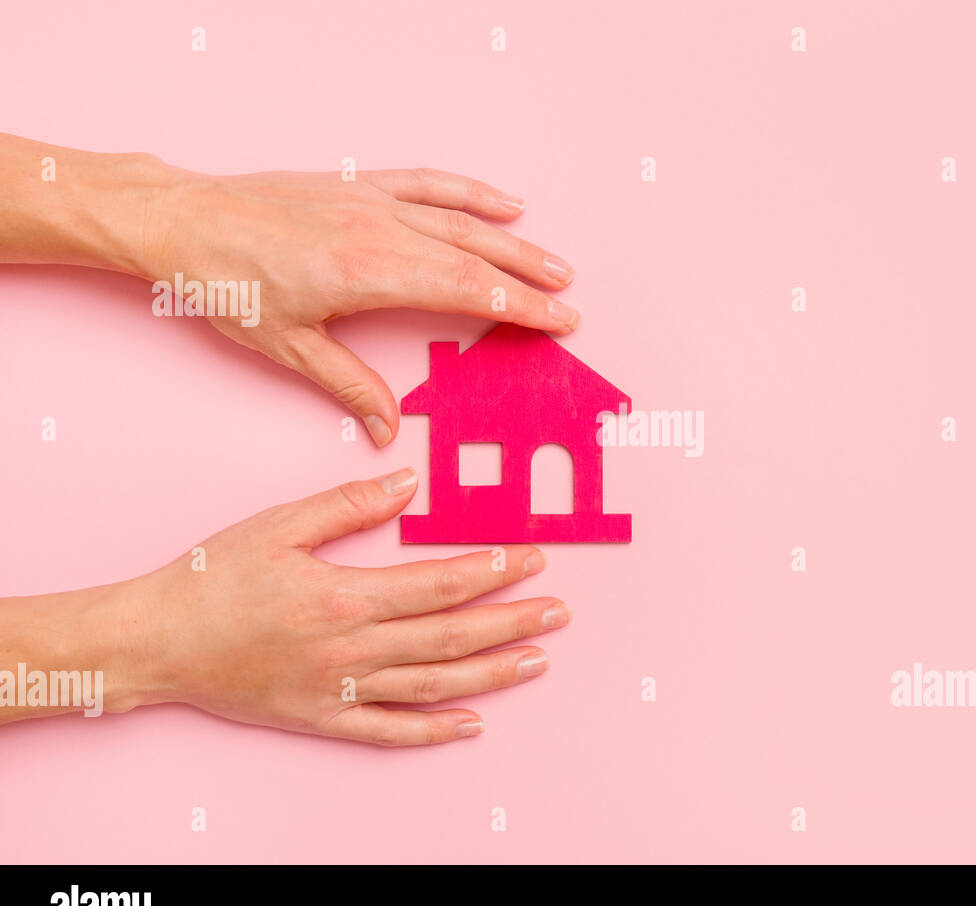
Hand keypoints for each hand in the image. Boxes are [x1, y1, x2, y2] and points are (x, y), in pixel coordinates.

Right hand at [0, 468, 569, 744]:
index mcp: (346, 596)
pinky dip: (434, 731)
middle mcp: (353, 649)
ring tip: (537, 660)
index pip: (441, 584)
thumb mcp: (277, 525)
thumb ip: (347, 505)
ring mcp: (340, 691)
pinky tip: (471, 723)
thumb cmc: (211, 579)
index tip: (532, 558)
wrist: (154, 643)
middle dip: (513, 622)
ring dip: (491, 674)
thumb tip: (407, 483)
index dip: (493, 571)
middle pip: (452, 637)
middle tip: (559, 612)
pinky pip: (389, 732)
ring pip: (434, 685)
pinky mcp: (322, 720)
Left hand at [142, 164, 580, 445]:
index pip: (466, 290)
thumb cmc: (228, 284)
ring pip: (463, 221)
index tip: (557, 321)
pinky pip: (430, 184)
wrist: (185, 222)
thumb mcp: (290, 347)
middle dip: (529, 280)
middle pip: (476, 257)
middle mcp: (381, 229)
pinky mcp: (360, 184)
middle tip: (569, 301)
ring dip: (513, 242)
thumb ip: (349, 387)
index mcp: (370, 271)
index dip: (519, 306)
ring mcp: (373, 201)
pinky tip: (503, 203)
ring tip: (554, 263)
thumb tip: (386, 431)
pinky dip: (471, 192)